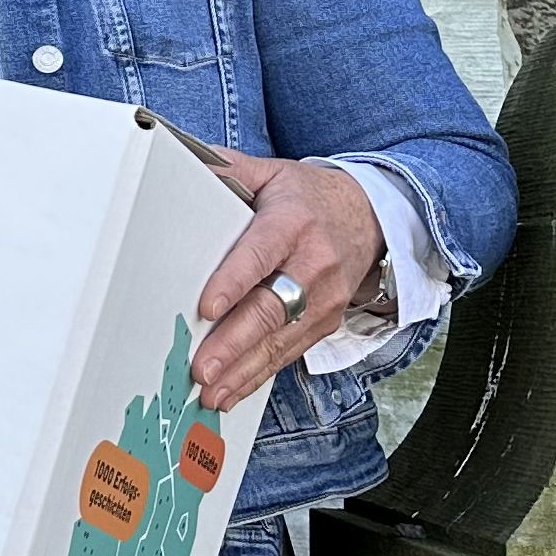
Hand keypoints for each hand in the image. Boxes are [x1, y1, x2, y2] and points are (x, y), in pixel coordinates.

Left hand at [190, 153, 386, 410]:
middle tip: (202, 368)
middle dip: (234, 344)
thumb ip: (228, 170)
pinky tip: (231, 392)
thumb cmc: (308, 198)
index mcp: (294, 223)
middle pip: (270, 309)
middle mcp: (313, 264)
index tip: (207, 308)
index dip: (234, 282)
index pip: (260, 255)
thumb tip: (185, 163)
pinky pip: (288, 353)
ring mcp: (324, 299)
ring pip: (280, 340)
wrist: (370, 216)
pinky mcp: (325, 323)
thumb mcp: (271, 173)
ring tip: (211, 392)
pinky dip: (258, 376)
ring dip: (244, 370)